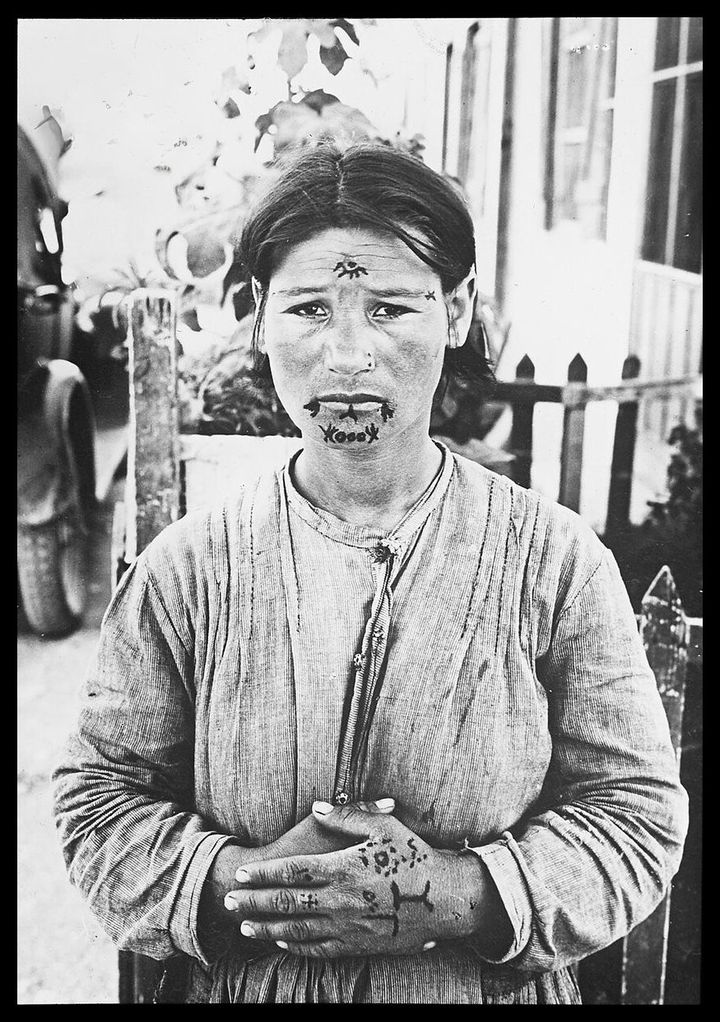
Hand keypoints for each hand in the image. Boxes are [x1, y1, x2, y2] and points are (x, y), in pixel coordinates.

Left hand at [198, 798, 395, 957]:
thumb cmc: (414, 857)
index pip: (292, 872)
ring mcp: (347, 926)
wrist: (444, 898)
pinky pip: (319, 948)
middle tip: (230, 902)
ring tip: (245, 926)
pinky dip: (296, 946)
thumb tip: (319, 806)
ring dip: (268, 928)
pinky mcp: (358, 944)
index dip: (264, 874)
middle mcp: (340, 900)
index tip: (243, 874)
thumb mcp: (383, 826)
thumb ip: (347, 816)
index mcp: (343, 869)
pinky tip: (282, 941)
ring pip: (297, 929)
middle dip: (255, 903)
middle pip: (287, 903)